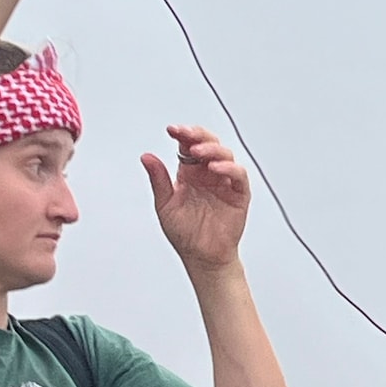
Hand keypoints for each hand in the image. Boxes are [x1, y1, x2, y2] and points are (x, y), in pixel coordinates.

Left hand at [141, 126, 248, 272]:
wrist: (201, 257)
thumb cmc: (185, 233)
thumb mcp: (165, 204)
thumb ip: (158, 180)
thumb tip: (147, 157)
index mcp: (189, 173)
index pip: (187, 145)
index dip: (182, 134)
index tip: (172, 129)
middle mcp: (207, 174)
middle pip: (208, 143)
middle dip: (198, 135)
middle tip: (186, 134)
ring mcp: (224, 182)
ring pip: (224, 154)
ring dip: (212, 149)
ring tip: (198, 152)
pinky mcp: (238, 194)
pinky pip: (238, 175)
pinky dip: (229, 168)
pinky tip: (215, 168)